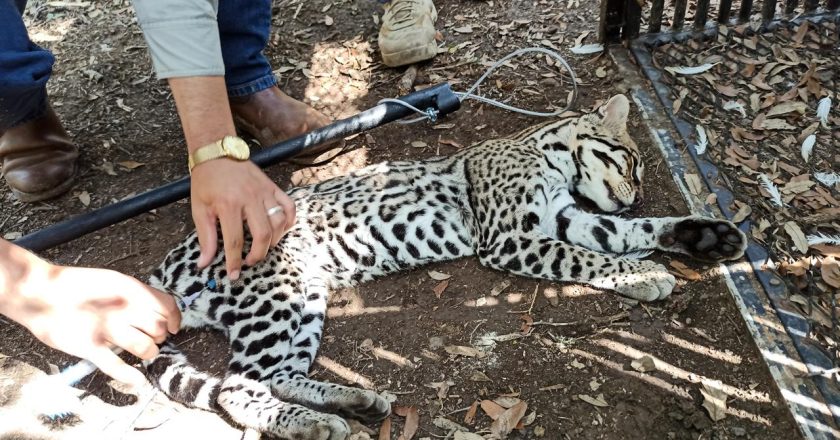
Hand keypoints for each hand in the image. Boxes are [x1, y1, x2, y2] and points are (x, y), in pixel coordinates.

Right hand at [8, 262, 180, 386]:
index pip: (167, 306)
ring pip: (144, 347)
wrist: (40, 291)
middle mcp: (122, 308)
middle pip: (158, 328)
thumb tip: (158, 310)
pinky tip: (137, 380)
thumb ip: (136, 294)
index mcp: (130, 289)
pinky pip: (116, 366)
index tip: (173, 328)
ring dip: (148, 352)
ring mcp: (106, 328)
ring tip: (144, 352)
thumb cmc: (76, 286)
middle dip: (159, 337)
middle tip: (151, 339)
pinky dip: (130, 376)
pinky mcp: (89, 346)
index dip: (174, 319)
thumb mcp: (114, 281)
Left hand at [190, 159, 295, 278]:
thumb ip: (205, 237)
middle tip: (250, 261)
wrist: (217, 153)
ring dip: (273, 240)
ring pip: (278, 222)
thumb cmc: (206, 181)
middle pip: (262, 234)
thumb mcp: (199, 209)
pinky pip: (289, 206)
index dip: (234, 261)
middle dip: (258, 254)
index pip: (234, 240)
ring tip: (262, 246)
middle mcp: (249, 198)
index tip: (234, 274)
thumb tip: (204, 263)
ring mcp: (264, 192)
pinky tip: (280, 230)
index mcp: (228, 204)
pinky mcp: (273, 187)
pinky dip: (288, 221)